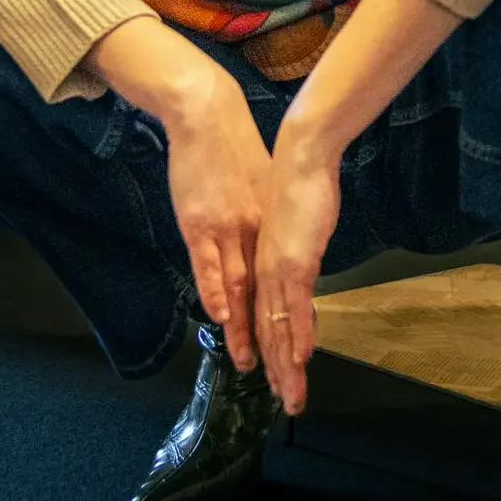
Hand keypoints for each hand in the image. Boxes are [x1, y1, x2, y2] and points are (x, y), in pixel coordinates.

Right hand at [164, 75, 273, 374]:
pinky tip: (222, 317)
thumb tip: (278, 243)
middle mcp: (255, 236)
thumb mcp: (263, 189)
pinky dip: (217, 292)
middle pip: (267, 298)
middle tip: (286, 383)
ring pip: (241, 291)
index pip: (286, 286)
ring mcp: (228, 230)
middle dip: (277, 344)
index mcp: (271, 230)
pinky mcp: (201, 223)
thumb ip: (268, 221)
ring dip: (246, 330)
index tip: (299, 356)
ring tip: (252, 366)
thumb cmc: (237, 150)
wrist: (211, 117)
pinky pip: (210, 265)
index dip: (292, 324)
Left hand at [250, 129, 342, 416]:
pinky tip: (302, 361)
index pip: (267, 318)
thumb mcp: (297, 228)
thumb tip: (304, 265)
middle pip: (271, 333)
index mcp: (267, 268)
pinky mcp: (294, 264)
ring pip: (279, 329)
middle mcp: (268, 276)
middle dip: (279, 371)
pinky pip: (295, 308)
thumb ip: (297, 253)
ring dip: (286, 367)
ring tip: (291, 398)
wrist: (300, 160)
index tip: (277, 375)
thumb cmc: (300, 186)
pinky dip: (298, 336)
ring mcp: (279, 272)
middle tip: (286, 402)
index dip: (272, 350)